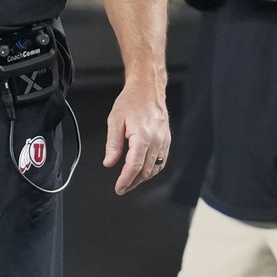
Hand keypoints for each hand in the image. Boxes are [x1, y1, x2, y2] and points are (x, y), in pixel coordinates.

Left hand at [103, 79, 171, 194]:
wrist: (148, 88)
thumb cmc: (131, 101)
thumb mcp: (115, 120)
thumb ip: (113, 144)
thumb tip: (109, 163)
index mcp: (142, 136)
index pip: (134, 165)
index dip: (126, 180)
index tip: (119, 188)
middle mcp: (156, 140)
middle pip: (146, 170)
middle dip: (133, 182)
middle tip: (122, 187)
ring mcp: (164, 140)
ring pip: (155, 168)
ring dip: (143, 178)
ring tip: (130, 181)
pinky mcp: (167, 139)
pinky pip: (162, 161)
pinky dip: (153, 169)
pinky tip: (144, 171)